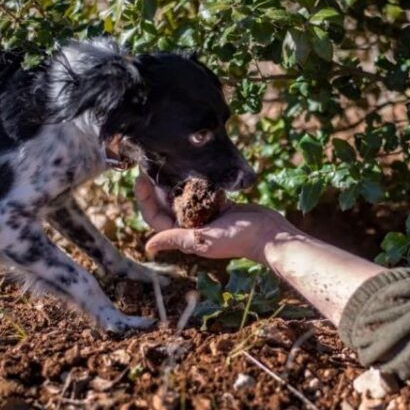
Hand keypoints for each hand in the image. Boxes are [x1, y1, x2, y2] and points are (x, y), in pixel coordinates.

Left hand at [134, 174, 289, 261]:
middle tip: (150, 166)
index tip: (141, 180)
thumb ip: (176, 239)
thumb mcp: (202, 239)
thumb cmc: (236, 239)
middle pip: (167, 204)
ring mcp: (206, 214)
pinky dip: (194, 181)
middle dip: (156, 187)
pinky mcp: (220, 204)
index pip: (155, 217)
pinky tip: (188, 166)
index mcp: (185, 234)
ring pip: (183, 196)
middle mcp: (192, 224)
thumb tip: (148, 247)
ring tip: (165, 163)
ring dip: (174, 182)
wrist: (268, 233)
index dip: (145, 200)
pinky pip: (202, 191)